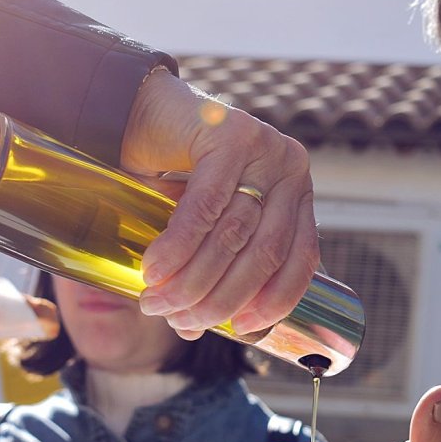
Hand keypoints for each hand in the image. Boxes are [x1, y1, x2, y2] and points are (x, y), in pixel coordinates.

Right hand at [122, 69, 318, 337]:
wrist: (138, 111)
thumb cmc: (172, 173)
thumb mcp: (203, 226)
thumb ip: (207, 270)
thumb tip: (192, 330)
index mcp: (296, 195)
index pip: (302, 259)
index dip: (276, 300)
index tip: (242, 329)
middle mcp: (291, 170)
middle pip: (265, 253)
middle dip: (221, 298)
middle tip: (178, 320)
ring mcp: (266, 148)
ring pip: (234, 234)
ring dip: (192, 279)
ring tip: (156, 302)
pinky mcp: (232, 134)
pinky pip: (206, 206)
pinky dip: (178, 246)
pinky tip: (154, 269)